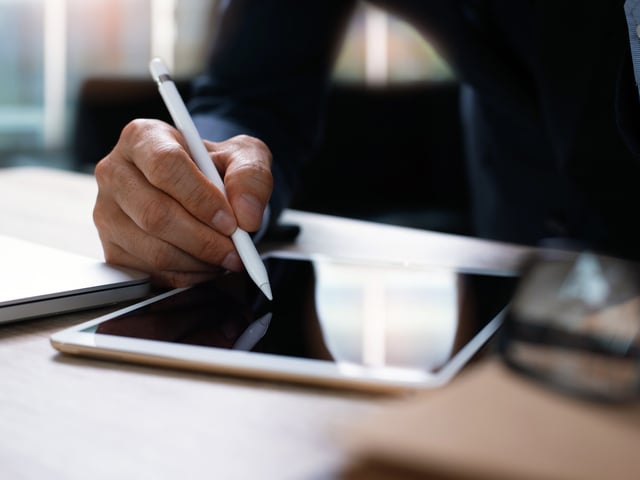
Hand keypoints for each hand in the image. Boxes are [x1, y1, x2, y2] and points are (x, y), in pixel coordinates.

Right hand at [93, 119, 272, 286]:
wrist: (200, 187)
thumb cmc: (214, 167)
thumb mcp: (243, 156)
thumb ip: (251, 176)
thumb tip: (247, 215)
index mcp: (143, 137)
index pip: (166, 166)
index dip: (201, 199)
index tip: (231, 221)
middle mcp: (115, 172)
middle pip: (156, 215)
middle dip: (205, 240)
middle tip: (237, 250)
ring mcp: (107, 213)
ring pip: (154, 250)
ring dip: (200, 261)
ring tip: (226, 256)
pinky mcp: (111, 248)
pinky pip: (151, 272)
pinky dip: (188, 276)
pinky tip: (207, 264)